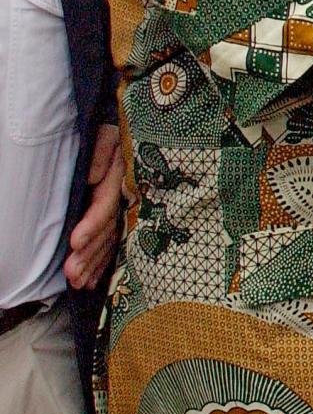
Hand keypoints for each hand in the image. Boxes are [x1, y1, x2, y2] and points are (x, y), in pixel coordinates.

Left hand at [64, 123, 123, 290]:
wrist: (139, 132)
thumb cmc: (117, 131)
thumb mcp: (109, 133)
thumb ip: (103, 151)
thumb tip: (94, 178)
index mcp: (124, 177)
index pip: (107, 204)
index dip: (92, 223)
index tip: (75, 241)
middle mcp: (129, 197)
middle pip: (109, 229)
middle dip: (90, 254)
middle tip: (72, 274)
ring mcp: (129, 209)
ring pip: (113, 240)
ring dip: (95, 263)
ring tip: (77, 282)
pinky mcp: (125, 217)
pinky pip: (116, 243)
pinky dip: (104, 262)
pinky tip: (93, 280)